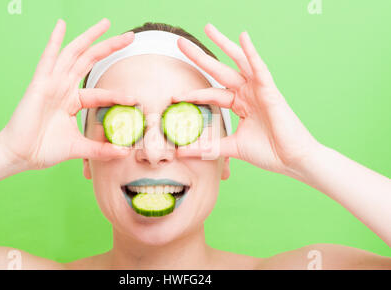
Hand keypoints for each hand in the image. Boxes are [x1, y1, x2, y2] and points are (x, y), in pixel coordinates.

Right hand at [0, 18, 134, 169]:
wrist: (20, 156)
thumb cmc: (44, 149)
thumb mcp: (80, 148)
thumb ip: (101, 149)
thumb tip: (124, 152)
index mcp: (72, 101)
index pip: (100, 93)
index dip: (118, 94)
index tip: (136, 98)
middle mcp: (63, 88)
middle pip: (90, 61)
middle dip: (109, 47)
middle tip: (130, 36)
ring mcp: (52, 84)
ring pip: (74, 54)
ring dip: (90, 37)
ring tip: (106, 24)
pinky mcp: (39, 85)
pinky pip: (48, 59)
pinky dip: (54, 41)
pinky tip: (61, 25)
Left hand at [173, 24, 320, 175]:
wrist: (292, 160)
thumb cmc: (268, 152)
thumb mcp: (231, 148)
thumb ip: (207, 147)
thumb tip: (181, 152)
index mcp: (239, 104)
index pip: (211, 93)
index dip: (193, 94)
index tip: (174, 96)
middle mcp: (247, 93)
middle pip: (219, 70)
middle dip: (201, 57)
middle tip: (181, 43)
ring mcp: (258, 90)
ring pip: (238, 62)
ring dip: (224, 45)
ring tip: (208, 29)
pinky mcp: (270, 91)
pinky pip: (259, 68)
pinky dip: (251, 53)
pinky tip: (243, 37)